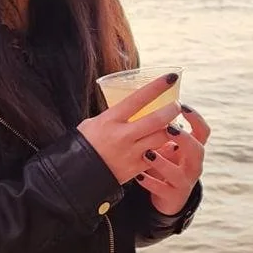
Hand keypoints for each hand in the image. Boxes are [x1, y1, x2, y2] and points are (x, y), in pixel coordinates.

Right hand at [77, 72, 183, 186]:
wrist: (75, 174)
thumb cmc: (84, 144)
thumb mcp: (94, 122)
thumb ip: (114, 115)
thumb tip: (131, 107)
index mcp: (110, 119)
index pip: (138, 98)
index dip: (157, 87)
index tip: (170, 78)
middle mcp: (122, 135)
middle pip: (156, 119)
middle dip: (172, 110)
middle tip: (176, 105)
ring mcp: (130, 152)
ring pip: (160, 138)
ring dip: (171, 130)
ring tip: (174, 125)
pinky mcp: (135, 168)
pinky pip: (157, 156)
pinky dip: (166, 149)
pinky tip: (170, 143)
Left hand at [133, 104, 208, 215]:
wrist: (168, 196)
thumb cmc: (166, 163)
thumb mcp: (168, 146)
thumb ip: (162, 130)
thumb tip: (147, 100)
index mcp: (193, 149)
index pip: (203, 131)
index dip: (196, 119)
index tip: (183, 106)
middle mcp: (193, 165)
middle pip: (197, 150)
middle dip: (184, 139)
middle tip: (169, 128)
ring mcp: (184, 182)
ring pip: (180, 173)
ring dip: (164, 163)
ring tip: (148, 153)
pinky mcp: (172, 196)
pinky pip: (162, 189)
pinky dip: (150, 182)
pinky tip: (138, 176)